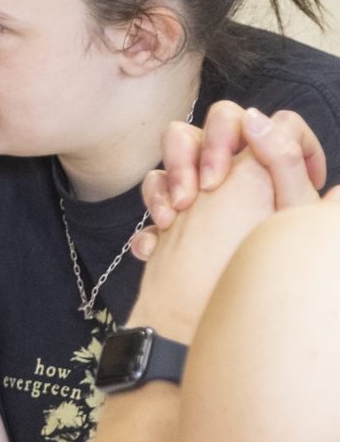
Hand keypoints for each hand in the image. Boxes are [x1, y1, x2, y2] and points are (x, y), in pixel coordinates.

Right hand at [127, 109, 321, 340]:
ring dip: (170, 178)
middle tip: (207, 188)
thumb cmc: (267, 274)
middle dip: (203, 149)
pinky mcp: (177, 214)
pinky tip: (158, 241)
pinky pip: (154, 190)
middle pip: (217, 121)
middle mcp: (243, 173)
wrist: (217, 322)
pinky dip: (153, 212)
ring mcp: (206, 190)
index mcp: (278, 169)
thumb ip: (282, 161)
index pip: (278, 121)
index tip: (261, 164)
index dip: (272, 133)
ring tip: (175, 214)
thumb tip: (258, 118)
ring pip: (177, 148)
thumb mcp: (287, 214)